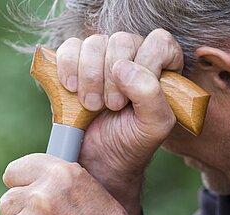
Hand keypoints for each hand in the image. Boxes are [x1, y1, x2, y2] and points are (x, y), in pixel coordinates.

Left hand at [0, 153, 129, 214]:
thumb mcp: (85, 187)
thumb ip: (59, 179)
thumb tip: (35, 179)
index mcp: (60, 172)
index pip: (14, 170)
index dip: (22, 183)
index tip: (30, 190)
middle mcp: (43, 193)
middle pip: (8, 199)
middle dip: (22, 208)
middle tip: (45, 213)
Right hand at [57, 29, 182, 214]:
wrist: (101, 157)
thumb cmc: (132, 141)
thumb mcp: (154, 126)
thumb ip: (151, 96)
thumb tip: (122, 67)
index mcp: (161, 67)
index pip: (159, 42)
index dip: (146, 65)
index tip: (133, 97)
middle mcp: (133, 56)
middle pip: (122, 40)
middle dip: (112, 77)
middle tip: (112, 106)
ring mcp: (103, 57)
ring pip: (94, 43)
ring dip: (90, 76)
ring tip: (92, 104)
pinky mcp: (76, 62)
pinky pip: (69, 47)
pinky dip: (68, 67)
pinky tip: (72, 89)